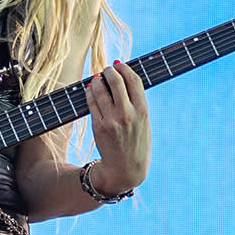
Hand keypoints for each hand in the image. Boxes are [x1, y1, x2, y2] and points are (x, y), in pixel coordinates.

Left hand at [85, 60, 149, 195]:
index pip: (134, 80)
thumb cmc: (136, 143)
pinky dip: (91, 93)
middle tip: (106, 70)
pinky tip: (91, 89)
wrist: (126, 169)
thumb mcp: (144, 122)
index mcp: (143, 111)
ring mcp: (112, 120)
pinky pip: (92, 103)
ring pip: (101, 90)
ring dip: (98, 80)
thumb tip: (124, 78)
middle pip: (116, 81)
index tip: (120, 64)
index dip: (125, 68)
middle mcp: (127, 114)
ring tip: (98, 79)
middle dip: (109, 71)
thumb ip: (136, 102)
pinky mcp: (98, 126)